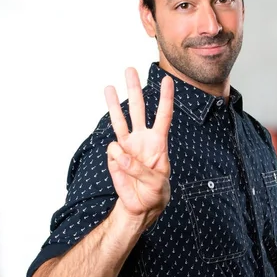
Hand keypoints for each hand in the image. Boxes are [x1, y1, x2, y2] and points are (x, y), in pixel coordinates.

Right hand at [105, 67, 173, 228]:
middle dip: (134, 89)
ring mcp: (127, 146)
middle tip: (130, 70)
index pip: (163, 115)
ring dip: (113, 103)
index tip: (167, 80)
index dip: (166, 98)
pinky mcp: (114, 157)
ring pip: (119, 120)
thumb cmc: (155, 192)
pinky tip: (122, 168)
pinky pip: (112, 151)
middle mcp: (142, 139)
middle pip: (138, 109)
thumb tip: (117, 151)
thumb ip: (139, 169)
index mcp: (158, 142)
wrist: (141, 206)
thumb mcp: (156, 184)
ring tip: (108, 86)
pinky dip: (116, 159)